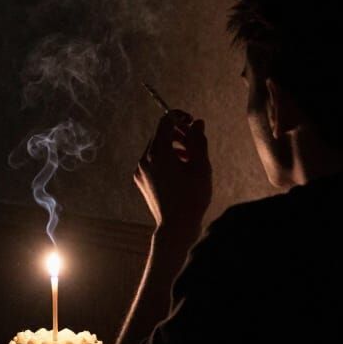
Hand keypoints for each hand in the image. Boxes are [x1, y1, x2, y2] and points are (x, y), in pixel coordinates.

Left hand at [135, 109, 211, 239]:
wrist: (176, 227)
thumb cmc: (192, 197)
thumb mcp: (201, 166)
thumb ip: (198, 140)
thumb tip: (197, 122)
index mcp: (159, 153)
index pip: (166, 122)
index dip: (180, 116)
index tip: (191, 120)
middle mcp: (145, 159)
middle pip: (160, 135)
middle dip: (178, 134)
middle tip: (194, 142)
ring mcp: (141, 170)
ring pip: (156, 149)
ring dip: (173, 147)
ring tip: (190, 158)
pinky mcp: (141, 180)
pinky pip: (152, 162)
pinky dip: (165, 159)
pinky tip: (180, 169)